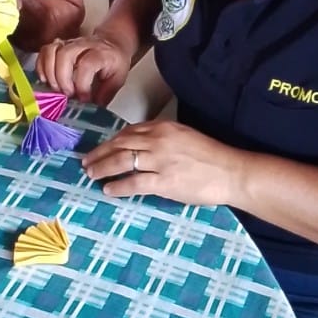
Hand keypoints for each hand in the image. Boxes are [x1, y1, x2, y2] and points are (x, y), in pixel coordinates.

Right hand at [37, 34, 131, 104]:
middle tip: (67, 95)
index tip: (83, 99)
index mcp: (101, 53)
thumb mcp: (118, 79)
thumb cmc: (115, 62)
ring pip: (52, 50)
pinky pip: (44, 51)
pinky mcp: (59, 45)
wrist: (113, 42)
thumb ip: (104, 94)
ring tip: (55, 88)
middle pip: (65, 55)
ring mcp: (70, 43)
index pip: (86, 64)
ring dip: (49, 72)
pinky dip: (41, 66)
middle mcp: (83, 44)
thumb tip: (90, 110)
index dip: (82, 84)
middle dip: (62, 78)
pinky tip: (46, 80)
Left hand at [82, 120, 242, 205]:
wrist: (231, 172)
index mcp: (163, 128)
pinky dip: (118, 186)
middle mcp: (158, 141)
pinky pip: (134, 182)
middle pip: (119, 144)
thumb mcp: (185, 136)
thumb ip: (163, 138)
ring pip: (121, 161)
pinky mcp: (164, 182)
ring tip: (91, 174)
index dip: (111, 141)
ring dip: (102, 168)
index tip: (101, 148)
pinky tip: (109, 189)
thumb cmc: (211, 157)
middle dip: (100, 153)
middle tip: (86, 161)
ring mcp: (160, 161)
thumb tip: (142, 147)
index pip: (129, 132)